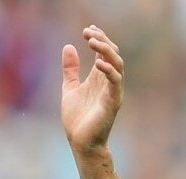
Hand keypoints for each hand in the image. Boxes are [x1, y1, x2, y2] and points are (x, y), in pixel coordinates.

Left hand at [61, 25, 123, 154]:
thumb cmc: (77, 119)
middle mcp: (108, 82)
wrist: (80, 142)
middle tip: (88, 33)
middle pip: (112, 54)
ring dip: (106, 51)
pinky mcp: (112, 102)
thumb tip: (68, 47)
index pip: (104, 52)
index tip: (87, 29)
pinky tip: (98, 63)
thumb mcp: (69, 88)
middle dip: (102, 41)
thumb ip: (70, 69)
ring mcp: (112, 91)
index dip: (99, 39)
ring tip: (93, 42)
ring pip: (117, 64)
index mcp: (99, 78)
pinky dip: (109, 71)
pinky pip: (115, 83)